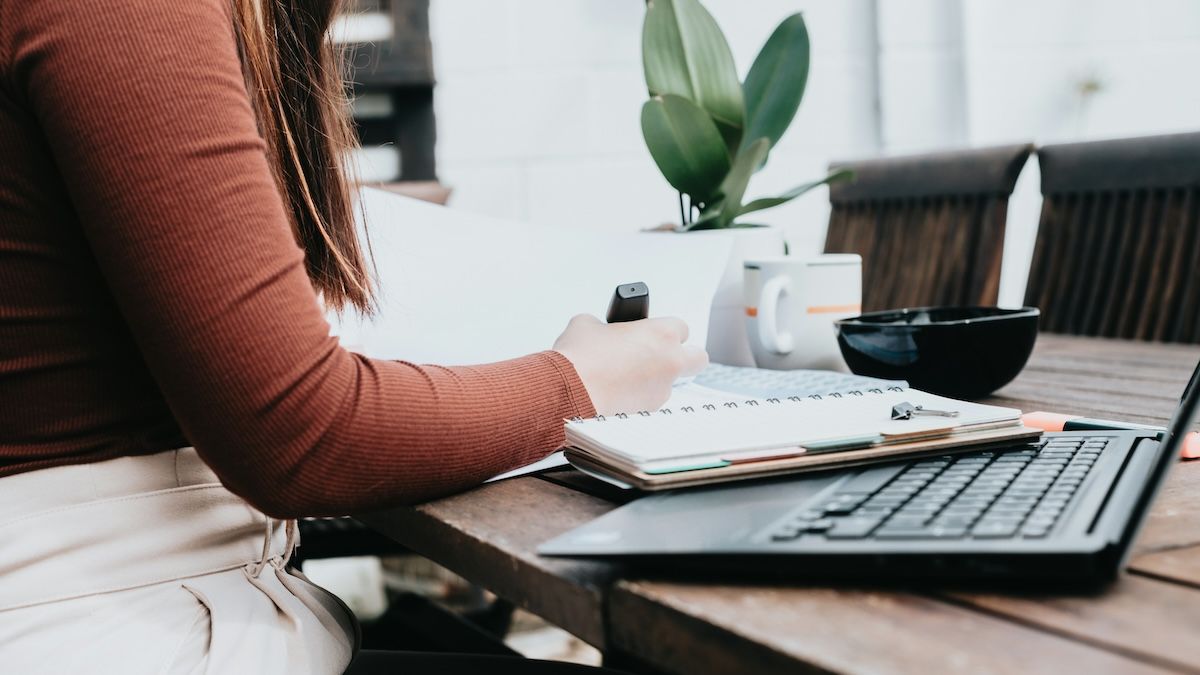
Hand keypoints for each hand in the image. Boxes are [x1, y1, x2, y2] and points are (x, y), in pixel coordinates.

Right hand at [553, 314, 707, 415]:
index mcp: (661, 334)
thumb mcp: (586, 325)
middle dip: (684, 356)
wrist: (568, 394)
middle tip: (660, 355)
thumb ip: (603, 325)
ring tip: (623, 377)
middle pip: (697, 358)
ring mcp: (662, 391)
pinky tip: (615, 393)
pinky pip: (650, 402)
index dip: (665, 330)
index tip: (651, 333)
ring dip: (655, 380)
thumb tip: (600, 331)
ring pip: (670, 383)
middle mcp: (670, 363)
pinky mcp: (648, 413)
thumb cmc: (579, 359)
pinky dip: (637, 397)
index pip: (681, 327)